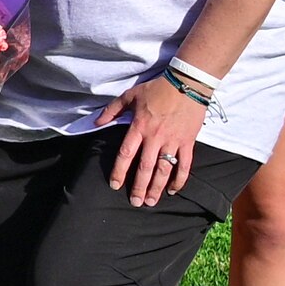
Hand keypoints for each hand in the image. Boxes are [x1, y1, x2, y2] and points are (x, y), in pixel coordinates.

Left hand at [111, 75, 203, 205]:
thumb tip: (96, 123)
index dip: (120, 171)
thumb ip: (112, 110)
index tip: (115, 185)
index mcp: (139, 127)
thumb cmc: (158, 89)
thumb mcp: (130, 95)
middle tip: (135, 202)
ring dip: (157, 188)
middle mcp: (155, 137)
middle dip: (139, 187)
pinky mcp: (188, 142)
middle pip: (145, 167)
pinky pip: (185, 164)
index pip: (126, 154)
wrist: (188, 83)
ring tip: (151, 201)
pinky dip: (180, 179)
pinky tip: (173, 190)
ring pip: (164, 170)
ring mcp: (173, 141)